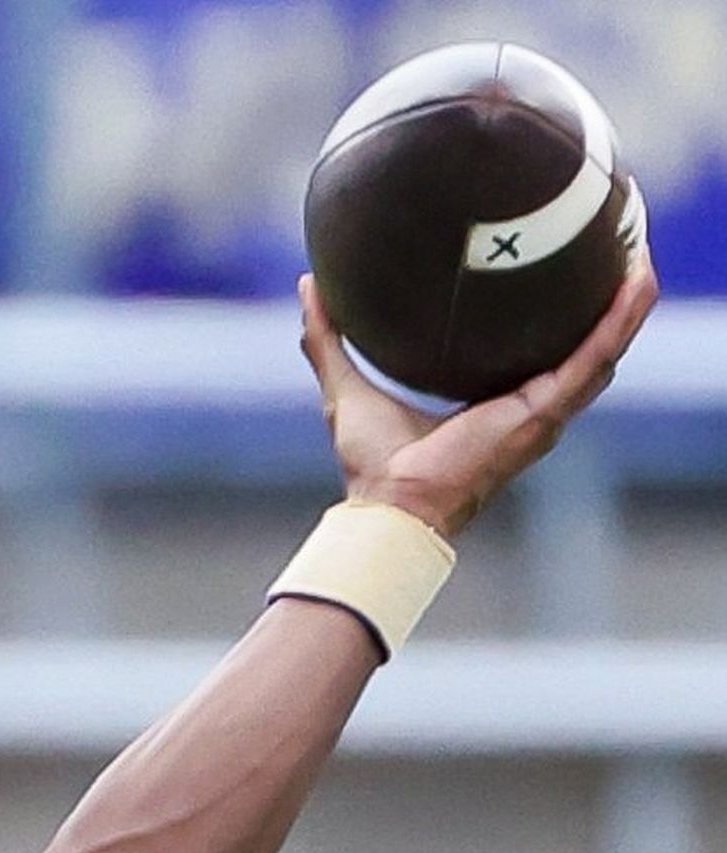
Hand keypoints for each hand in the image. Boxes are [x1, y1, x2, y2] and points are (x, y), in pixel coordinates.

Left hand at [301, 249, 659, 538]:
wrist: (389, 504)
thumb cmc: (373, 463)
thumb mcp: (347, 384)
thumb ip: (328, 337)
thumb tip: (311, 285)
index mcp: (495, 400)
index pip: (538, 349)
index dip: (557, 310)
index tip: (564, 264)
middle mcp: (529, 405)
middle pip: (582, 344)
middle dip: (605, 300)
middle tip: (618, 247)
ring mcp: (543, 410)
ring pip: (602, 346)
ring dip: (628, 302)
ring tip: (642, 254)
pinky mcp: (544, 412)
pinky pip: (595, 357)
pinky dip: (620, 319)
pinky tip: (638, 281)